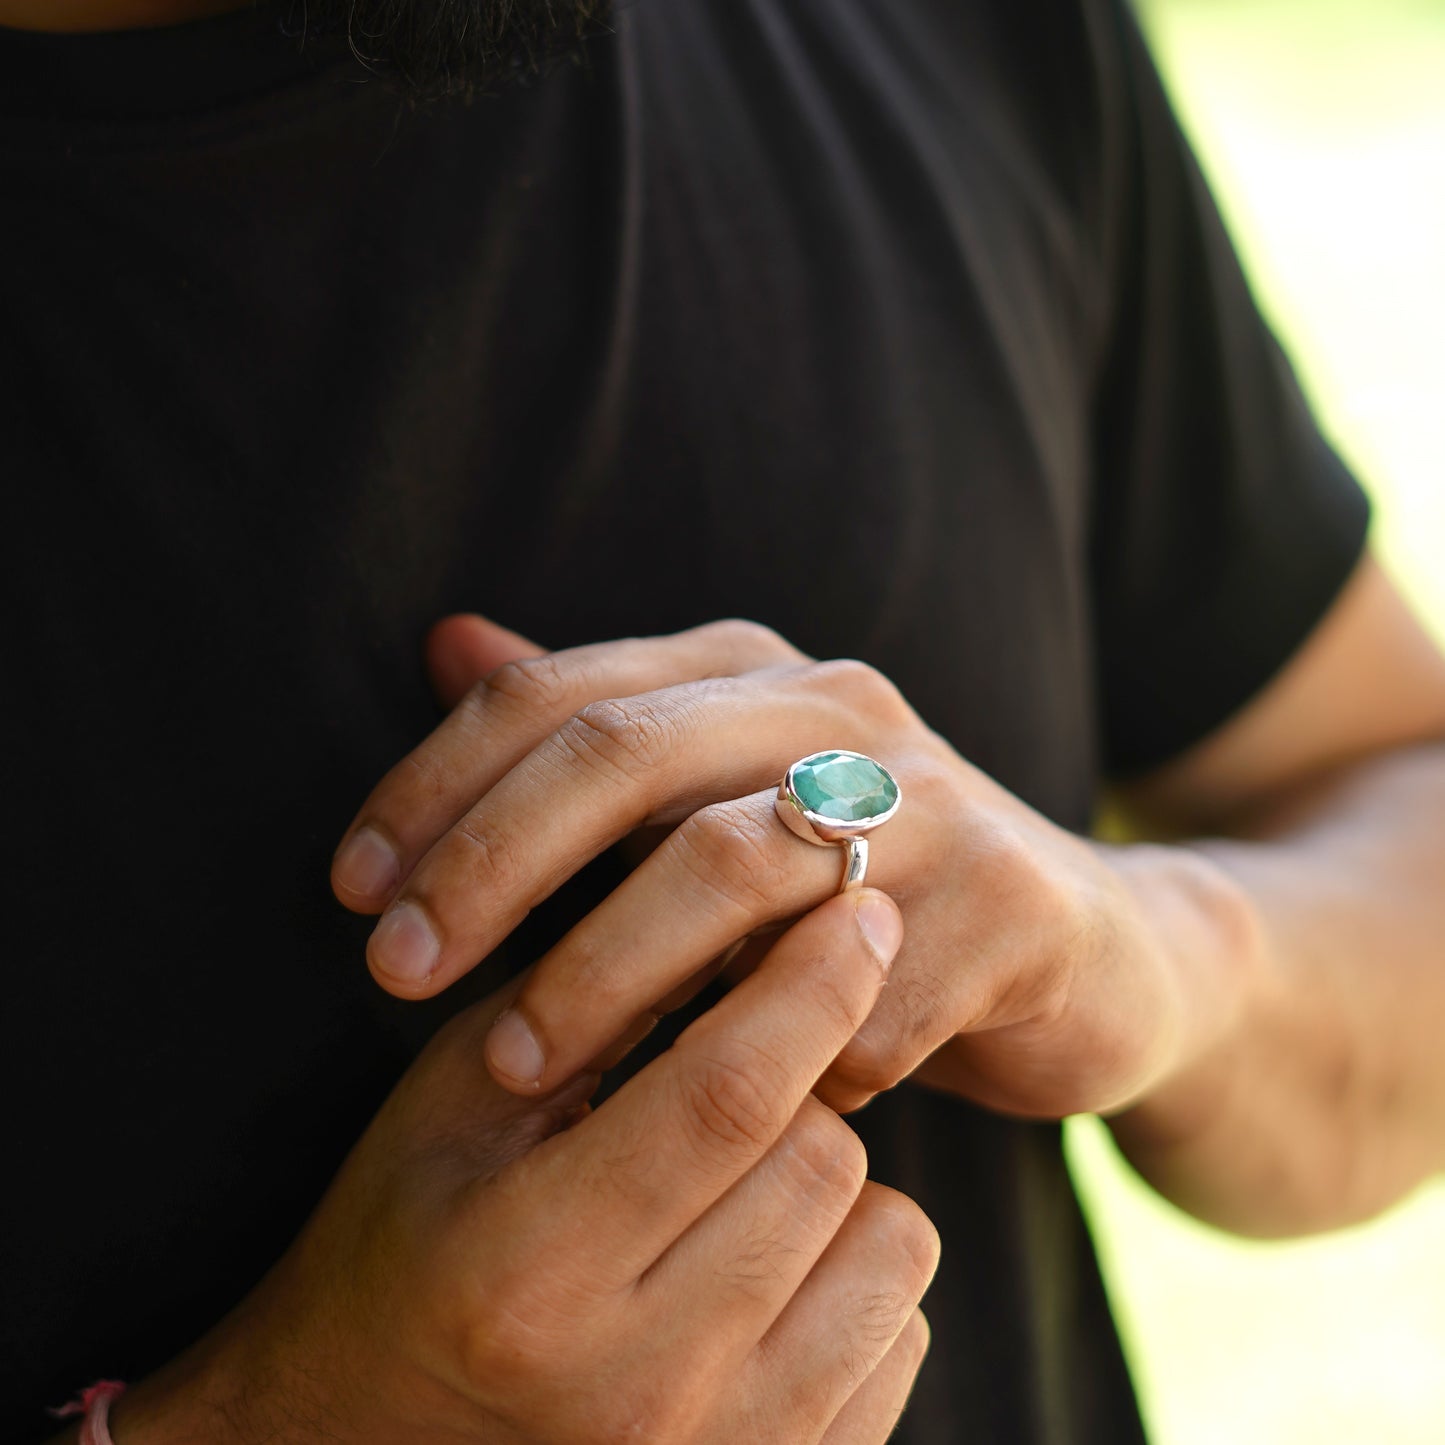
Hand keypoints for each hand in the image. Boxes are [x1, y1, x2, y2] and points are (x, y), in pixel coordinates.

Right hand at [108, 891, 937, 1443]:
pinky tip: (762, 1267)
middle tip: (743, 1064)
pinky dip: (854, 1270)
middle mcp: (637, 1388)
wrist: (372, 1442)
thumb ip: (592, 1007)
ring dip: (834, 1179)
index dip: (809, 983)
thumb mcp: (459, 1105)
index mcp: (530, 1271)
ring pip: (888, 1242)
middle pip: (823, 1159)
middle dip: (806, 1079)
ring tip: (738, 1179)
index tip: (859, 909)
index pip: (724, 1096)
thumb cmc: (406, 1247)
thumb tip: (744, 906)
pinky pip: (901, 1331)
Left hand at [333, 616, 1253, 1120]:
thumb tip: (446, 641)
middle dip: (490, 864)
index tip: (348, 891)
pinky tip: (717, 1122)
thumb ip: (596, 730)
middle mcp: (839, 710)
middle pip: (625, 754)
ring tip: (518, 1065)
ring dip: (606, 974)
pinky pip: (852, 997)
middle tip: (389, 973)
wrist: (1085, 950)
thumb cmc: (860, 886)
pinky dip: (768, 1064)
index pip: (558, 694)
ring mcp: (937, 800)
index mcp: (752, 674)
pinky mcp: (1010, 905)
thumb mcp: (723, 797)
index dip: (436, 785)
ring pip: (730, 868)